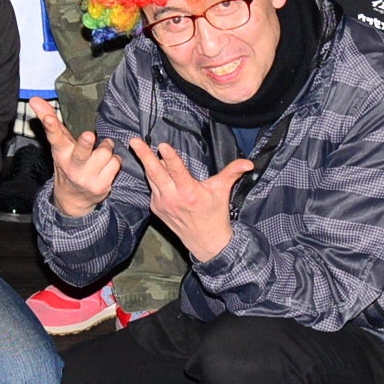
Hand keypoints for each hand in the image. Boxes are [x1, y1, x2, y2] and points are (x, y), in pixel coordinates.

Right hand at [30, 97, 121, 217]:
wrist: (73, 198)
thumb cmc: (67, 162)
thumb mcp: (58, 143)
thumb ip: (48, 119)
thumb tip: (34, 99)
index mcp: (60, 152)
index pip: (55, 137)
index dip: (51, 126)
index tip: (48, 119)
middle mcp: (72, 166)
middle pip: (81, 151)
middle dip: (85, 143)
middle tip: (89, 135)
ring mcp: (87, 177)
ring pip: (105, 152)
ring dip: (107, 148)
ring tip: (101, 151)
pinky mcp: (101, 186)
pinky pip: (115, 163)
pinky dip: (114, 161)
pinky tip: (106, 165)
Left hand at [131, 138, 250, 262]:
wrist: (206, 242)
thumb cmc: (215, 215)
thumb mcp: (222, 192)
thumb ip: (232, 173)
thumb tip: (249, 162)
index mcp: (189, 193)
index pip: (177, 172)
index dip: (170, 158)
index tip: (162, 145)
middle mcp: (173, 198)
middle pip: (155, 173)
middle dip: (144, 156)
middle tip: (134, 141)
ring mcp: (162, 204)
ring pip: (151, 179)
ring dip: (145, 163)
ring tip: (137, 146)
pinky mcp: (156, 208)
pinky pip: (153, 188)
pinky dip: (153, 177)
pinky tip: (152, 167)